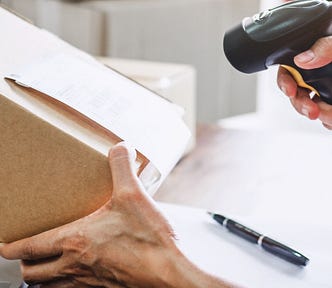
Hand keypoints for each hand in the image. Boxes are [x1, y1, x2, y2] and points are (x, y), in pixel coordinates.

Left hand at [0, 143, 233, 287]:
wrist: (168, 271)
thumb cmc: (148, 238)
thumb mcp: (133, 194)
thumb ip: (122, 166)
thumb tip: (121, 147)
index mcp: (75, 240)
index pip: (29, 248)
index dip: (11, 246)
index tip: (4, 244)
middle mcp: (75, 265)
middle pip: (33, 273)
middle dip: (24, 264)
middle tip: (26, 253)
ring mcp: (89, 281)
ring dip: (41, 278)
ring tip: (44, 267)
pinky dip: (65, 285)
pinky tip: (77, 274)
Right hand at [277, 36, 331, 128]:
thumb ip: (325, 46)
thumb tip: (302, 59)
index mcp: (313, 58)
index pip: (287, 72)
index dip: (285, 83)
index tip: (290, 91)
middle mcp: (316, 74)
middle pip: (297, 93)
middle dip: (301, 105)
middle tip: (312, 112)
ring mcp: (325, 88)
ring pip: (311, 106)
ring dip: (319, 115)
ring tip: (329, 118)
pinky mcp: (331, 99)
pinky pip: (325, 114)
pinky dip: (328, 120)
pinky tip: (331, 120)